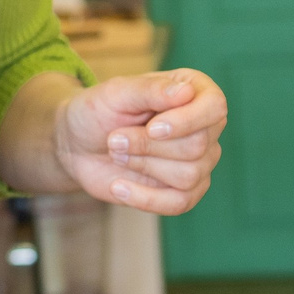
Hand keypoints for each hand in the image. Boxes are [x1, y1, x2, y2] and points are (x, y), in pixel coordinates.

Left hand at [50, 68, 225, 214]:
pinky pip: (180, 203)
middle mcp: (205, 127)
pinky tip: (119, 186)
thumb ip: (151, 89)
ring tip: (117, 153)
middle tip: (116, 138)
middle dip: (148, 145)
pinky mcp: (184, 191)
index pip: (215, 107)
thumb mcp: (116, 93)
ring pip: (189, 175)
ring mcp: (199, 161)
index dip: (186, 121)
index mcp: (195, 91)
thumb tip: (188, 92)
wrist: (78, 144)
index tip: (151, 127)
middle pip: (197, 146)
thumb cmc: (99, 111)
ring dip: (143, 165)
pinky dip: (145, 198)